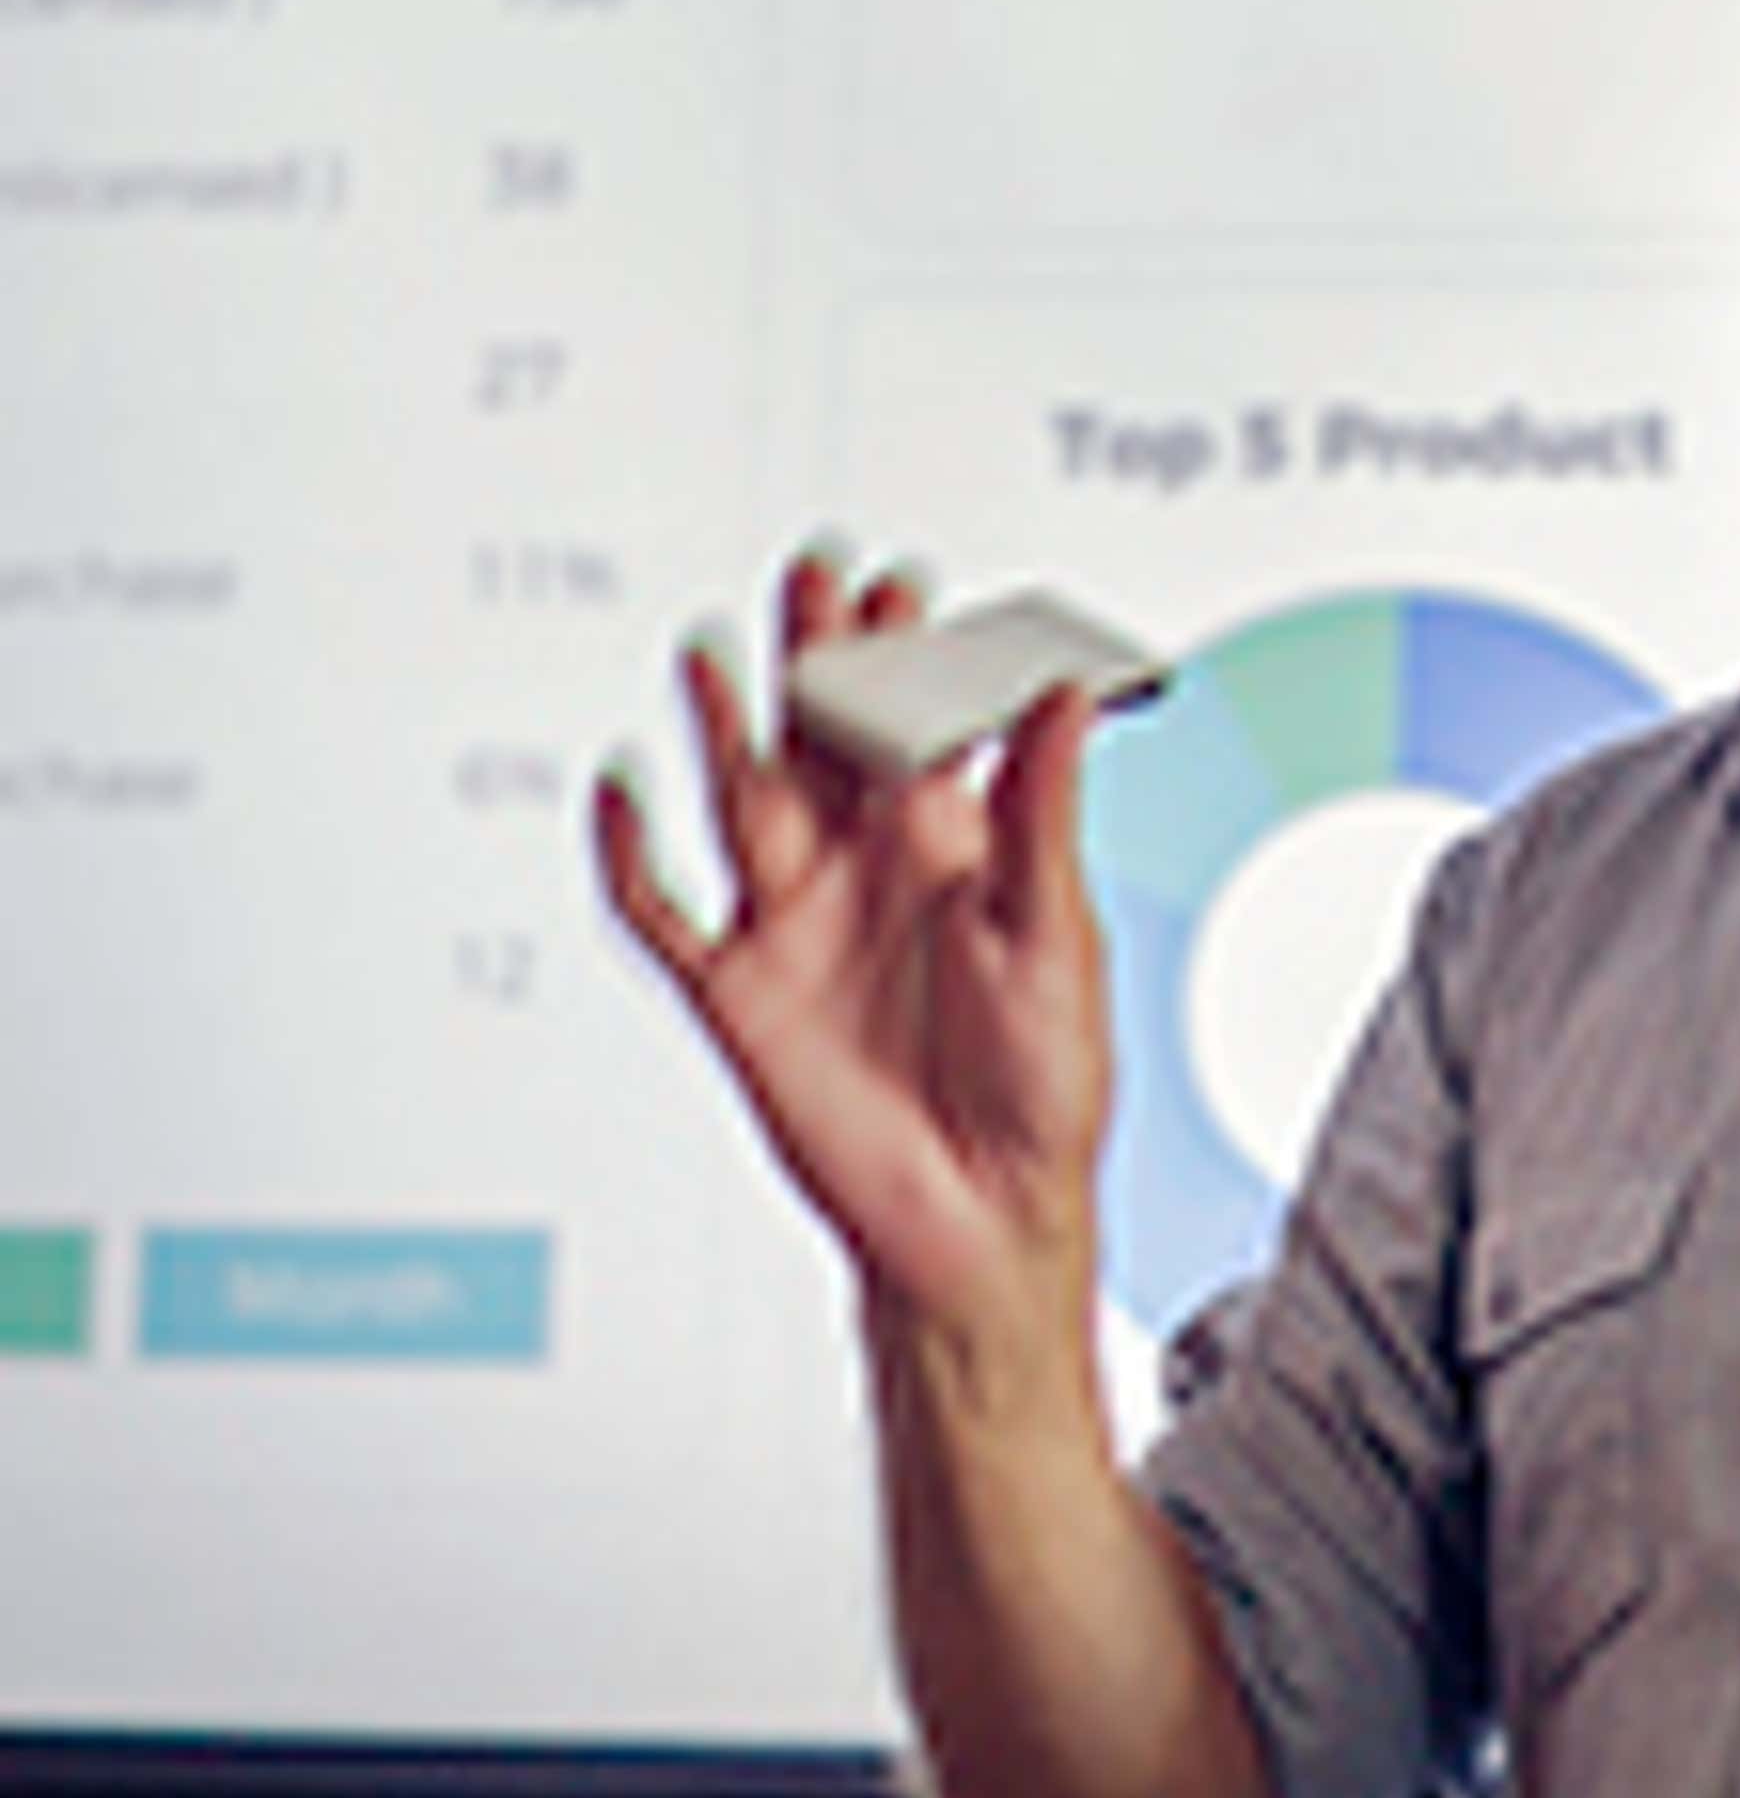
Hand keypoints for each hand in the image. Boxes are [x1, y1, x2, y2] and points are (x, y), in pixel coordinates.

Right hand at [592, 546, 1115, 1351]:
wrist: (985, 1219)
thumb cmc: (1044, 1094)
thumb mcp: (1059, 938)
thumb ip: (1043, 815)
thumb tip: (1060, 702)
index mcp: (953, 858)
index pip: (919, 730)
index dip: (907, 660)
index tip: (906, 586)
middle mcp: (867, 878)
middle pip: (824, 742)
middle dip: (816, 661)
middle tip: (814, 578)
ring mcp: (797, 929)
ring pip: (743, 800)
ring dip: (724, 727)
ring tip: (714, 650)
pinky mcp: (740, 994)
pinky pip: (663, 914)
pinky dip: (630, 853)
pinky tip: (621, 788)